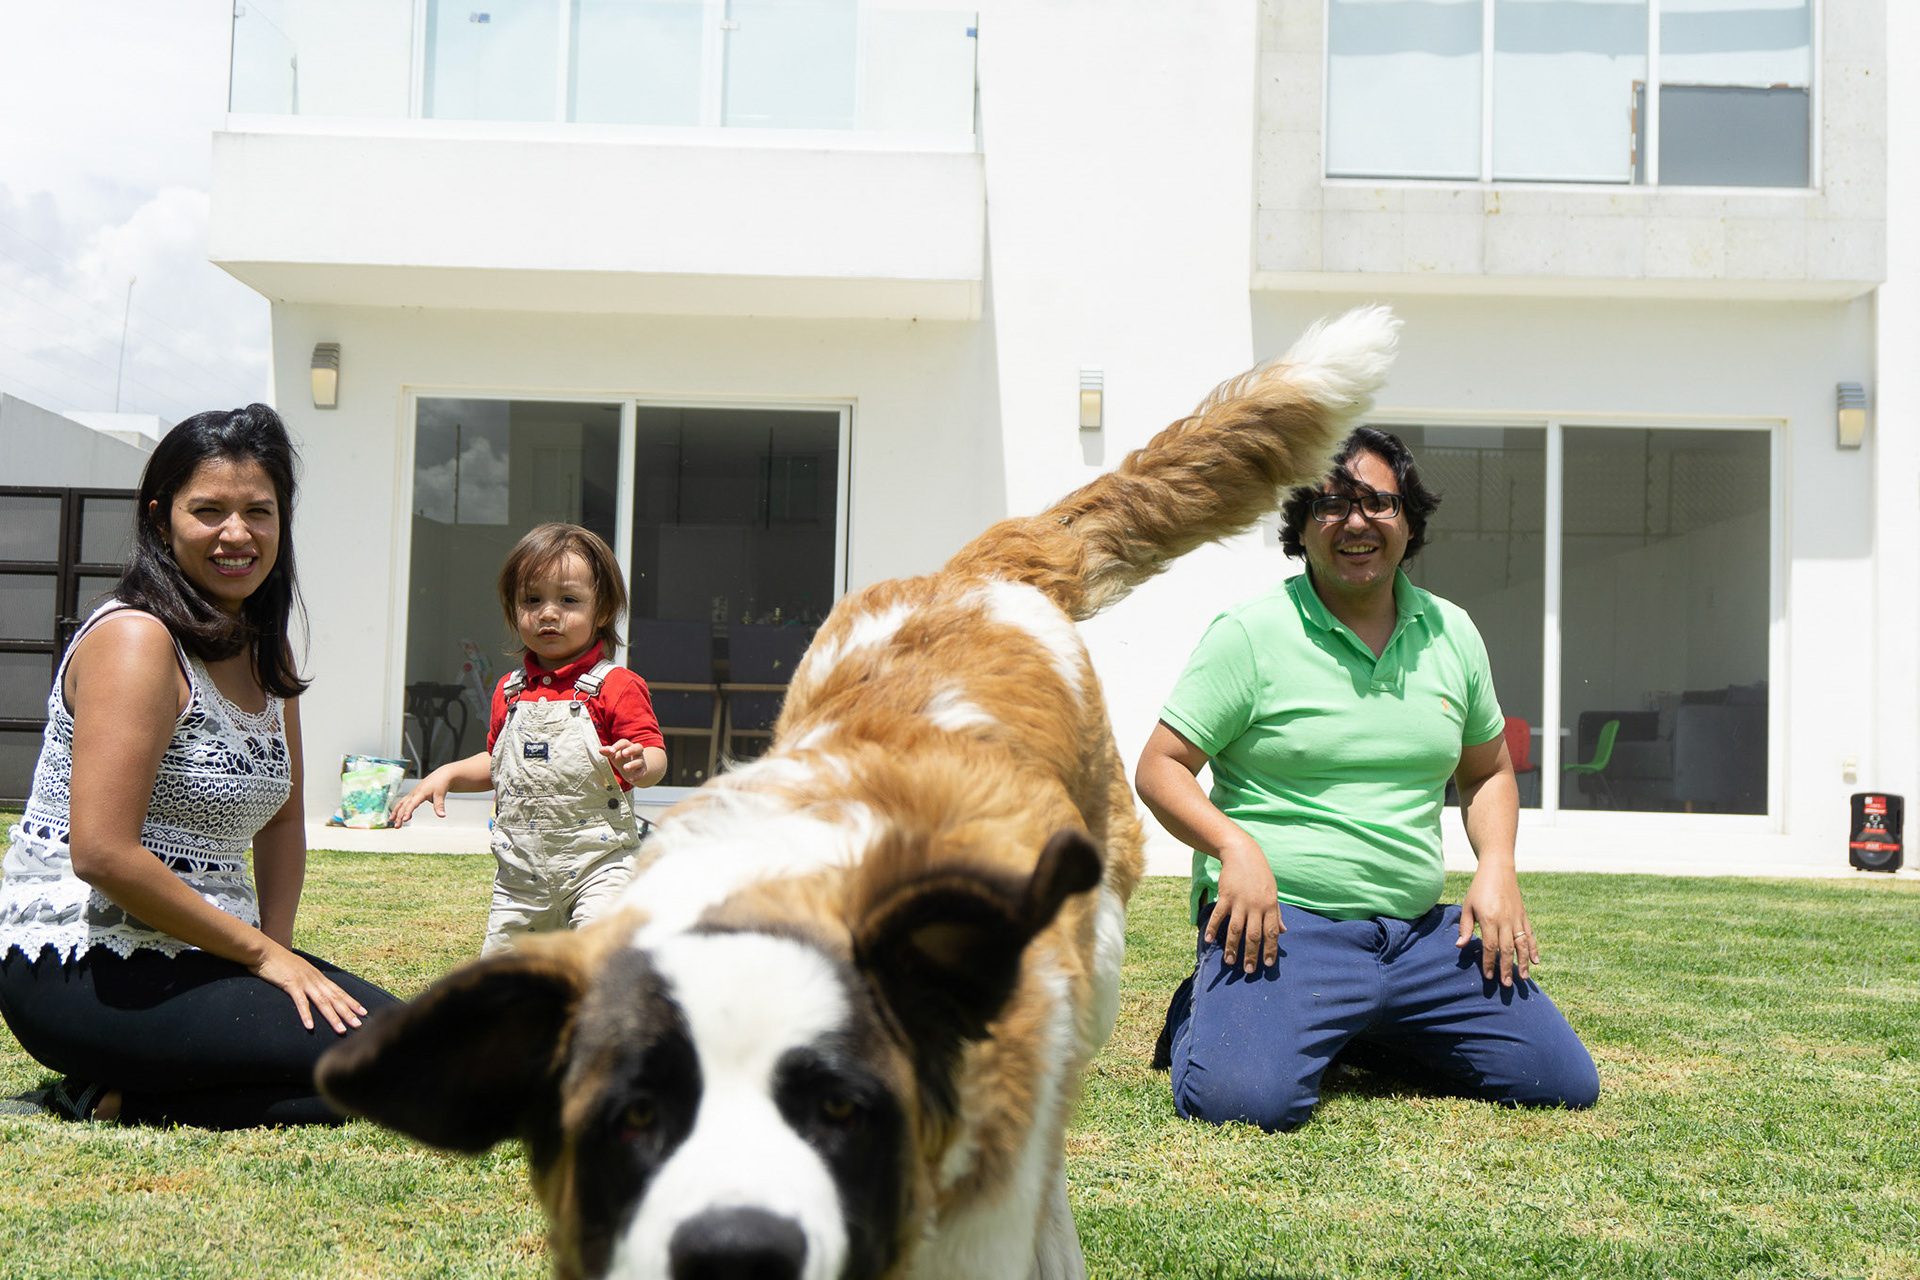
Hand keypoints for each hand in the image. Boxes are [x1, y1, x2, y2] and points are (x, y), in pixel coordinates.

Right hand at [251, 940, 367, 1033]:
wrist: (265, 951)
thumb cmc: (281, 963)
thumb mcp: (300, 972)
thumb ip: (309, 981)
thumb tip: (316, 990)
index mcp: (318, 977)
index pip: (339, 991)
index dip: (352, 1002)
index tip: (364, 1012)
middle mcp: (315, 979)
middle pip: (335, 998)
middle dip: (348, 1013)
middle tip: (359, 1025)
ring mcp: (304, 981)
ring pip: (322, 1002)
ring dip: (332, 1017)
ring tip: (341, 1030)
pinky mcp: (291, 984)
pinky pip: (300, 1001)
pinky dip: (306, 1014)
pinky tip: (310, 1026)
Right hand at [391, 772, 449, 824]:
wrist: (442, 775)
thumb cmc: (441, 783)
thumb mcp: (441, 795)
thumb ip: (439, 806)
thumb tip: (442, 815)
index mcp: (420, 792)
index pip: (412, 804)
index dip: (407, 812)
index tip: (404, 820)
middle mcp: (414, 792)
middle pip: (404, 805)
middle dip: (399, 815)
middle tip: (397, 826)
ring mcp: (413, 793)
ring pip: (402, 803)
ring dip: (396, 812)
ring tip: (392, 820)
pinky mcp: (414, 794)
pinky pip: (404, 802)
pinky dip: (400, 808)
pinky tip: (401, 816)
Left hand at [599, 739, 647, 784]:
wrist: (633, 770)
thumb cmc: (622, 760)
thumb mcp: (615, 755)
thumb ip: (608, 752)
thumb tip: (600, 749)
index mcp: (628, 746)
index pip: (624, 743)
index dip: (617, 746)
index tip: (610, 751)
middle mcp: (637, 752)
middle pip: (638, 747)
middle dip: (631, 750)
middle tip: (624, 753)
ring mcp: (640, 761)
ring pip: (640, 761)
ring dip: (632, 764)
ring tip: (625, 768)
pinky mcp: (642, 771)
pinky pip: (641, 773)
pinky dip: (636, 776)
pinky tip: (631, 779)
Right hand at [1206, 839, 1283, 974]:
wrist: (1243, 854)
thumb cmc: (1260, 875)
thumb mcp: (1273, 893)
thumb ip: (1277, 914)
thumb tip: (1283, 932)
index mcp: (1270, 906)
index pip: (1272, 932)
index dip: (1270, 949)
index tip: (1267, 964)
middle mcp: (1256, 906)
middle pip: (1253, 935)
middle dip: (1251, 954)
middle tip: (1248, 970)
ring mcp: (1239, 901)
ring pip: (1235, 929)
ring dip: (1232, 947)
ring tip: (1229, 962)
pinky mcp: (1225, 896)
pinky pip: (1218, 916)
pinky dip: (1212, 928)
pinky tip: (1207, 940)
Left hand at [1458, 865, 1538, 986]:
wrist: (1498, 869)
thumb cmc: (1479, 888)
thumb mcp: (1467, 906)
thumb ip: (1465, 927)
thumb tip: (1460, 946)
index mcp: (1489, 919)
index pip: (1490, 946)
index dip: (1490, 962)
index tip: (1489, 976)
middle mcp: (1505, 921)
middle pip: (1507, 949)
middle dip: (1507, 968)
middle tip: (1506, 984)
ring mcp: (1517, 919)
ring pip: (1522, 944)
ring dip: (1524, 962)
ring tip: (1524, 978)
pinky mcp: (1524, 916)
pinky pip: (1530, 935)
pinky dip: (1534, 948)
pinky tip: (1536, 961)